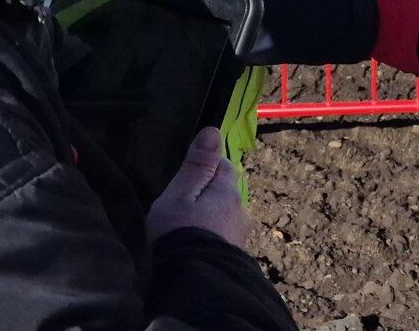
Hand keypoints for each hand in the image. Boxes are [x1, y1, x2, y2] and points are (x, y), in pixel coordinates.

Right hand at [145, 127, 246, 246]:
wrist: (191, 288)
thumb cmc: (179, 236)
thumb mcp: (179, 197)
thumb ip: (196, 167)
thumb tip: (213, 132)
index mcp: (228, 193)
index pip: (223, 166)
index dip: (203, 169)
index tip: (183, 180)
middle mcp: (240, 213)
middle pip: (223, 193)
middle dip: (205, 196)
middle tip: (178, 208)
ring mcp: (238, 237)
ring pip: (222, 217)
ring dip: (207, 219)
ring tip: (182, 230)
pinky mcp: (232, 258)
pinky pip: (219, 238)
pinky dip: (208, 238)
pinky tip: (192, 246)